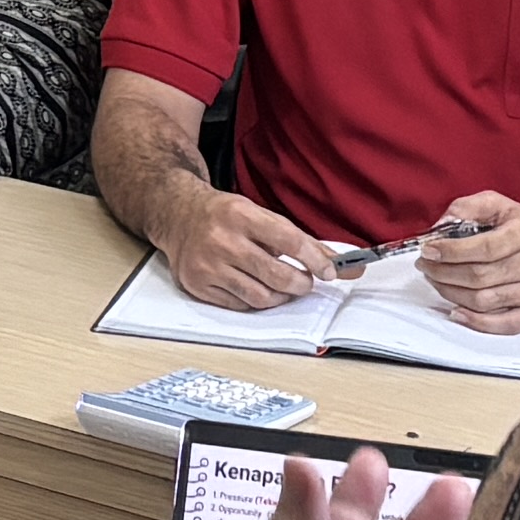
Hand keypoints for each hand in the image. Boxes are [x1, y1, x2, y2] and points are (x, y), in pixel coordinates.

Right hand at [154, 179, 354, 313]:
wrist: (176, 214)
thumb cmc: (225, 215)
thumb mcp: (260, 215)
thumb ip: (300, 240)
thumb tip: (343, 265)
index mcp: (241, 214)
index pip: (288, 241)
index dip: (315, 260)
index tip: (331, 272)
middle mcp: (222, 239)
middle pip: (276, 275)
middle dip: (300, 284)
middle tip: (306, 283)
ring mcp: (207, 265)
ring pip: (259, 297)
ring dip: (281, 297)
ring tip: (284, 288)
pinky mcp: (197, 284)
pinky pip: (239, 305)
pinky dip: (256, 302)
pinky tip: (258, 289)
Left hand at [410, 192, 519, 327]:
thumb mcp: (501, 205)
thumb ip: (469, 208)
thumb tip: (441, 227)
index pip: (482, 248)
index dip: (450, 252)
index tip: (428, 251)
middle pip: (479, 277)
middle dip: (443, 273)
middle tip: (426, 267)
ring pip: (485, 301)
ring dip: (451, 293)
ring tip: (436, 282)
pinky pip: (504, 325)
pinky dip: (476, 323)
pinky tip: (456, 312)